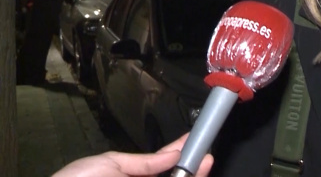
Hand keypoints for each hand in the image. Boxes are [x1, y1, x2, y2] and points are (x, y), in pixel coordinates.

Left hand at [51, 133, 213, 176]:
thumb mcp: (113, 164)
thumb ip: (146, 162)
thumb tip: (173, 154)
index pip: (166, 167)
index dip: (184, 158)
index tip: (200, 148)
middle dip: (194, 170)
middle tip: (206, 159)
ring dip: (192, 176)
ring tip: (201, 165)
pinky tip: (190, 175)